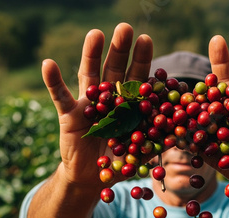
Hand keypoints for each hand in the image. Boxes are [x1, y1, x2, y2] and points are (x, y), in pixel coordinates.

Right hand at [41, 23, 152, 186]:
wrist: (92, 178)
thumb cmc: (119, 165)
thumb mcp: (141, 156)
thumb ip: (157, 144)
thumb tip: (181, 134)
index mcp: (129, 106)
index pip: (137, 80)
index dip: (142, 61)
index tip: (146, 40)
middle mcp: (109, 100)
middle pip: (115, 70)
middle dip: (120, 49)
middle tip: (126, 28)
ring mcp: (88, 104)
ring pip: (89, 75)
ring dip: (90, 54)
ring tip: (95, 34)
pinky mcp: (68, 114)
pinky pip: (59, 95)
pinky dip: (52, 80)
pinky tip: (48, 64)